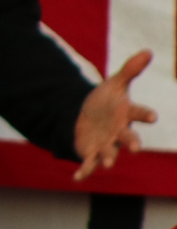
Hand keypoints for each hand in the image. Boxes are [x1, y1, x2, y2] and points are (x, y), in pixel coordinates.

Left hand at [74, 49, 157, 180]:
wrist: (90, 117)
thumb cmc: (107, 101)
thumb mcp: (115, 83)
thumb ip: (130, 70)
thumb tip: (148, 50)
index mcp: (126, 114)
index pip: (138, 113)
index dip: (145, 114)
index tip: (153, 115)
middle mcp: (120, 132)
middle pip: (128, 137)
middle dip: (132, 142)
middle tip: (135, 148)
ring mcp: (107, 143)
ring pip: (110, 153)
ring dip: (108, 158)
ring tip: (107, 164)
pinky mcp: (92, 152)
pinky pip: (88, 163)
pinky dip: (84, 171)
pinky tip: (76, 178)